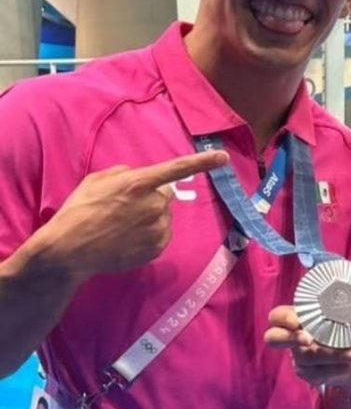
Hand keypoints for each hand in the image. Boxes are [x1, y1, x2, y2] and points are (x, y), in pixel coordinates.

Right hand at [34, 150, 228, 279]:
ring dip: (150, 216)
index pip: (177, 169)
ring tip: (121, 225)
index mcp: (139, 184)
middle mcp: (154, 205)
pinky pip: (161, 234)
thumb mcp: (97, 180)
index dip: (203, 162)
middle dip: (151, 196)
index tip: (223, 157)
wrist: (68, 250)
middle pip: (165, 194)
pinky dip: (149, 234)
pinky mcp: (157, 248)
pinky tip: (126, 238)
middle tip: (124, 206)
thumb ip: (124, 173)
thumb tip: (140, 175)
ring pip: (163, 215)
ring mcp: (158, 229)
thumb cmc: (78, 211)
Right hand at [265, 260, 350, 394]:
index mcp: (301, 317)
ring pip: (306, 359)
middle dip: (289, 339)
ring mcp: (300, 359)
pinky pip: (320, 374)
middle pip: (273, 339)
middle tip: (309, 339)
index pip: (277, 316)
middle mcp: (294, 338)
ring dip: (332, 355)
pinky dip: (340, 367)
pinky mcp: (311, 376)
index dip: (283, 318)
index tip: (299, 320)